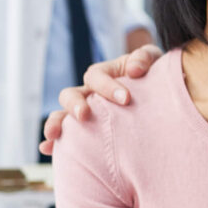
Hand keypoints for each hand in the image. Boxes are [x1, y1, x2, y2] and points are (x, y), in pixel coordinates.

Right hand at [39, 44, 163, 154]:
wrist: (160, 95)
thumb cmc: (154, 75)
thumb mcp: (153, 60)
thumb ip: (144, 58)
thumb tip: (133, 70)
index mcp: (104, 75)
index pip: (96, 76)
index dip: (107, 86)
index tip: (125, 99)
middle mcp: (89, 93)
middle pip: (70, 94)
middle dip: (74, 104)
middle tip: (84, 115)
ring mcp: (86, 112)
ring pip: (62, 114)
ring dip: (56, 122)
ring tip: (53, 135)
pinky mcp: (86, 130)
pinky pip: (65, 135)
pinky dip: (53, 141)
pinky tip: (47, 149)